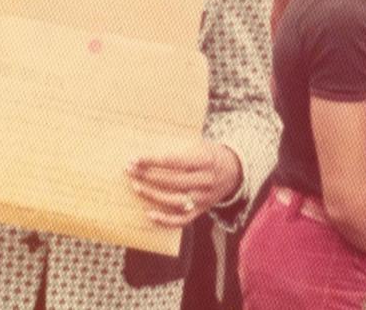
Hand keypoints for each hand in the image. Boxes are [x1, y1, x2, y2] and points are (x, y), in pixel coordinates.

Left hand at [126, 140, 241, 226]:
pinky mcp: (202, 210)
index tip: (135, 158)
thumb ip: (179, 149)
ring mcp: (204, 198)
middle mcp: (206, 181)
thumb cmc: (211, 154)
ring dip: (152, 195)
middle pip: (172, 181)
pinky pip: (182, 219)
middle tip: (130, 170)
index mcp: (205, 160)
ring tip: (136, 186)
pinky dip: (165, 220)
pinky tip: (150, 214)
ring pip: (174, 200)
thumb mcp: (200, 144)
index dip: (153, 160)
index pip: (174, 161)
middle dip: (148, 175)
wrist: (235, 170)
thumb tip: (149, 150)